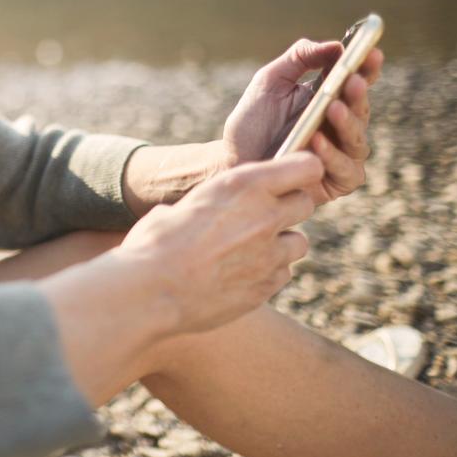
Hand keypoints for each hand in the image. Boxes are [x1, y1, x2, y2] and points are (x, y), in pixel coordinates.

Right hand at [115, 153, 320, 334]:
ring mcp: (270, 254)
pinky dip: (267, 273)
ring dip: (280, 243)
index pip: (306, 166)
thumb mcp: (180, 206)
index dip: (301, 170)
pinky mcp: (267, 286)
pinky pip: (282, 273)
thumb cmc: (154, 243)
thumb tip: (193, 215)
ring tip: (248, 249)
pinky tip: (238, 274)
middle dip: (288, 207)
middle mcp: (265, 216)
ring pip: (299, 243)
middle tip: (261, 216)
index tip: (288, 177)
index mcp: (242, 185)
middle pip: (305, 203)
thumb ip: (205, 207)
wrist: (151, 291)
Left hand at [222, 38, 383, 205]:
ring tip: (333, 108)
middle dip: (358, 93)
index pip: (357, 80)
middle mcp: (342, 126)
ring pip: (357, 139)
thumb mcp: (271, 81)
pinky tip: (316, 141)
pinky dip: (332, 155)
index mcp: (330, 98)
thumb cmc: (253, 121)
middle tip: (352, 80)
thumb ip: (299, 58)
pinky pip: (345, 169)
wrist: (232, 160)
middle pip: (361, 108)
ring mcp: (341, 154)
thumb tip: (335, 44)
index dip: (367, 67)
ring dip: (347, 123)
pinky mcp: (336, 181)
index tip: (371, 51)